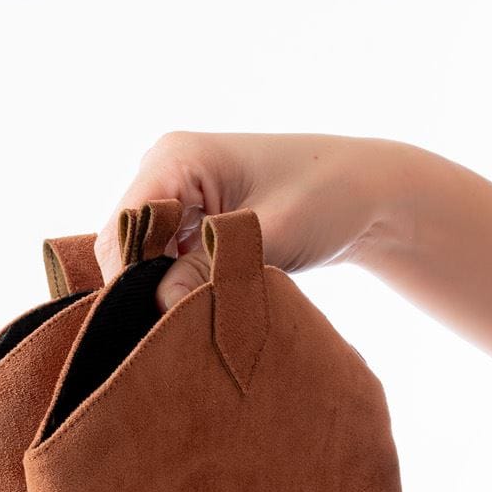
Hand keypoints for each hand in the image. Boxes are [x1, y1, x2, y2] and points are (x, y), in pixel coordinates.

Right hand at [95, 132, 398, 308]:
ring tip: (192, 325)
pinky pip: (165, 262)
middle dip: (142, 289)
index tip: (157, 324)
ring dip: (162, 292)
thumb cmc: (327, 198)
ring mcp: (178, 194)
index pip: (123, 227)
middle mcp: (165, 169)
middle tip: (175, 335)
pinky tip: (201, 310)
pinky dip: (179, 288)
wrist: (368, 193)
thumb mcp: (269, 236)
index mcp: (177, 157)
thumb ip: (210, 269)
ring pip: (143, 258)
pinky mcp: (193, 219)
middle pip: (125, 244)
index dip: (129, 279)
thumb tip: (158, 307)